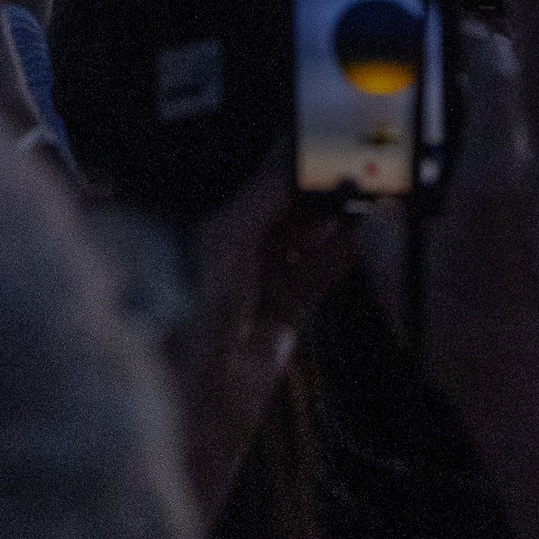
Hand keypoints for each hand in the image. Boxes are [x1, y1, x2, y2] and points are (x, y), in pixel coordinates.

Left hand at [177, 148, 361, 515]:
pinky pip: (314, 271)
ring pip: (293, 234)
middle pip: (264, 200)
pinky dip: (338, 250)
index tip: (300, 122)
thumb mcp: (227, 239)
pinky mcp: (276, 315)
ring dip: (327, 211)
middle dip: (302, 177)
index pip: (223, 169)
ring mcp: (243, 285)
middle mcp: (206, 250)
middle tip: (342, 149)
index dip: (259, 147)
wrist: (195, 416)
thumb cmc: (181, 324)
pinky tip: (361, 225)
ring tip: (362, 180)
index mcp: (176, 222)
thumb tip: (301, 141)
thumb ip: (269, 189)